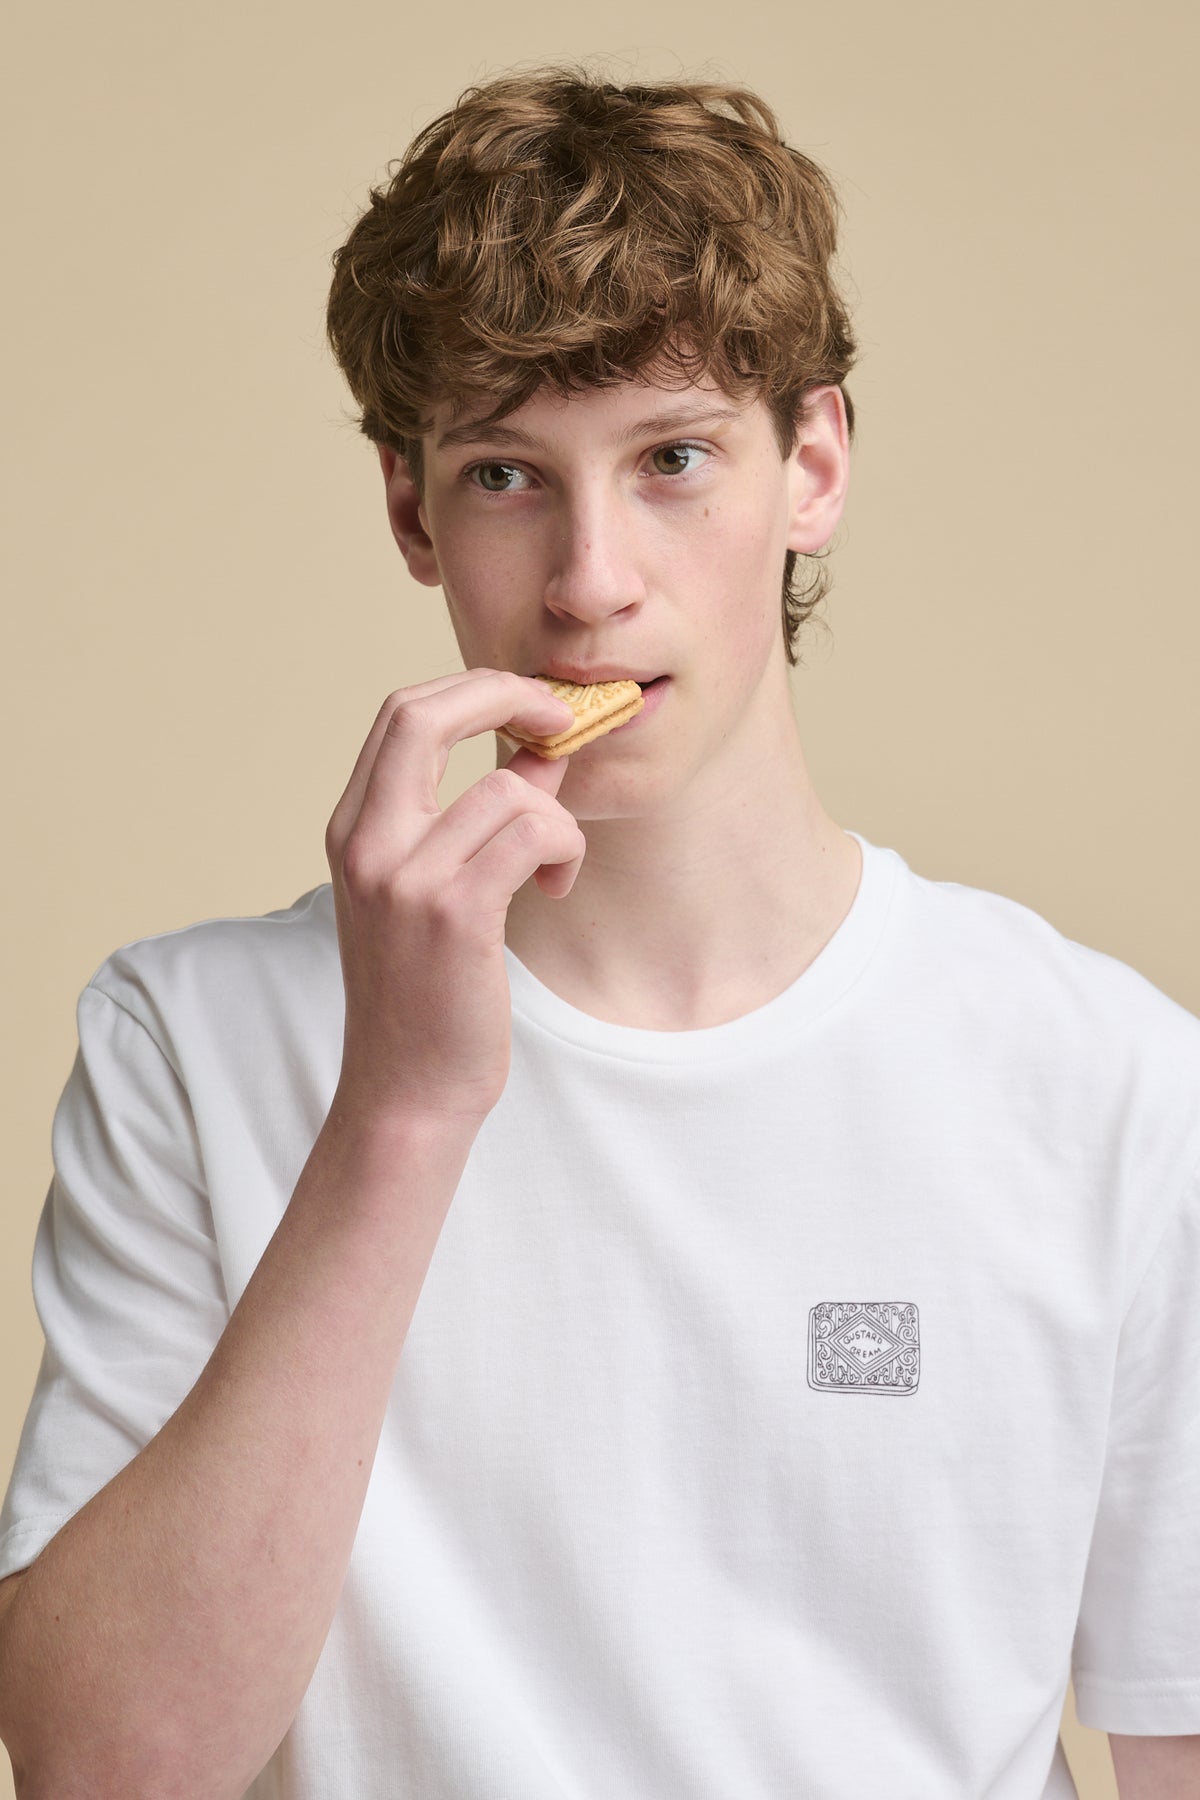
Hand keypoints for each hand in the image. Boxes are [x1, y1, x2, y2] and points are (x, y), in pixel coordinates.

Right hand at [323, 670, 584, 1125]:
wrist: (406, 1092)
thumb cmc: (428, 995)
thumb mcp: (441, 891)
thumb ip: (483, 815)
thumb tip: (542, 750)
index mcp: (353, 830)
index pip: (402, 714)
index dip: (475, 689)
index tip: (532, 707)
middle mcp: (366, 843)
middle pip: (425, 712)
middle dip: (507, 696)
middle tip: (562, 722)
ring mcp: (403, 878)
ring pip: (506, 787)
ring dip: (556, 817)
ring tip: (555, 865)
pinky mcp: (452, 914)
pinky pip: (531, 832)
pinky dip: (563, 848)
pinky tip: (555, 886)